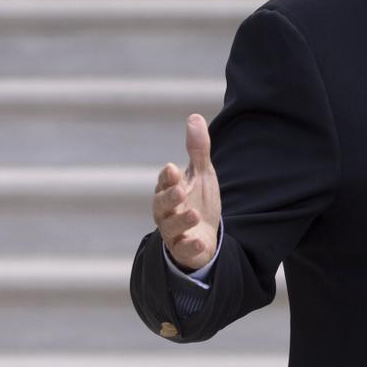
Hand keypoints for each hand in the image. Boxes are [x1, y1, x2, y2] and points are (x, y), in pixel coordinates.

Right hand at [152, 114, 221, 271]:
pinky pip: (183, 250)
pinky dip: (190, 246)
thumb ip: (198, 149)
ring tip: (194, 214)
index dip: (168, 178)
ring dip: (181, 221)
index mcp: (169, 191)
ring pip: (170, 228)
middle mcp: (166, 212)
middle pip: (161, 205)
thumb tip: (194, 116)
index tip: (173, 169)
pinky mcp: (184, 250)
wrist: (205, 235)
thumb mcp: (201, 174)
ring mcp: (173, 232)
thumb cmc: (198, 200)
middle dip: (169, 198)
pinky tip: (199, 241)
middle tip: (180, 191)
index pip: (165, 182)